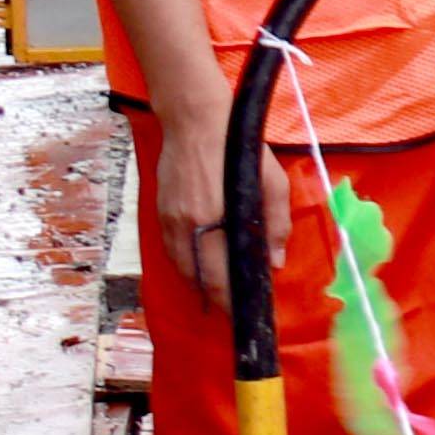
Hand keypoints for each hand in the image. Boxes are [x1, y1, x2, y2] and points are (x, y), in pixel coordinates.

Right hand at [144, 70, 267, 310]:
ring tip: (221, 296)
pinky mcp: (160, 210)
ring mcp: (168, 218)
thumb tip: (274, 263)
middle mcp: (185, 225)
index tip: (245, 316)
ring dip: (201, 285)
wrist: (193, 118)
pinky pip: (173, 250)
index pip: (218, 277)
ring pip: (182, 267)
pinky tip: (203, 269)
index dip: (231, 302)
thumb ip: (274, 225)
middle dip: (217, 300)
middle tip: (235, 312)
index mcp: (211, 221)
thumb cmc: (238, 147)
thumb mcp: (271, 182)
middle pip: (197, 279)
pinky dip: (187, 265)